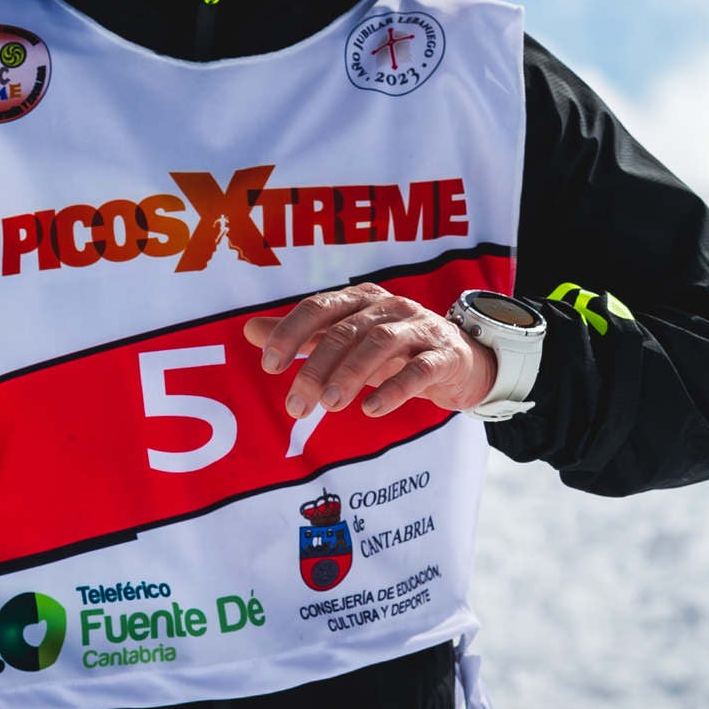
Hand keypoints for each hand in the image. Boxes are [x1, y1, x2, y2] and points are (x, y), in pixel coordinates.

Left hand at [241, 282, 497, 419]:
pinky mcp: (445, 355)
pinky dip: (395, 388)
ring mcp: (420, 328)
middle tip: (296, 406)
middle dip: (316, 368)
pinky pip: (420, 368)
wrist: (460, 360)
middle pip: (345, 331)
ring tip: (329, 406)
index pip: (319, 308)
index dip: (291, 333)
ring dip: (350, 375)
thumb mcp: (348, 340)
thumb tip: (248, 330)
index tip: (269, 365)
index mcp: (361, 300)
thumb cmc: (395, 350)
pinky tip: (371, 409)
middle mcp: (389, 307)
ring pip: (380, 344)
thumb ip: (303, 336)